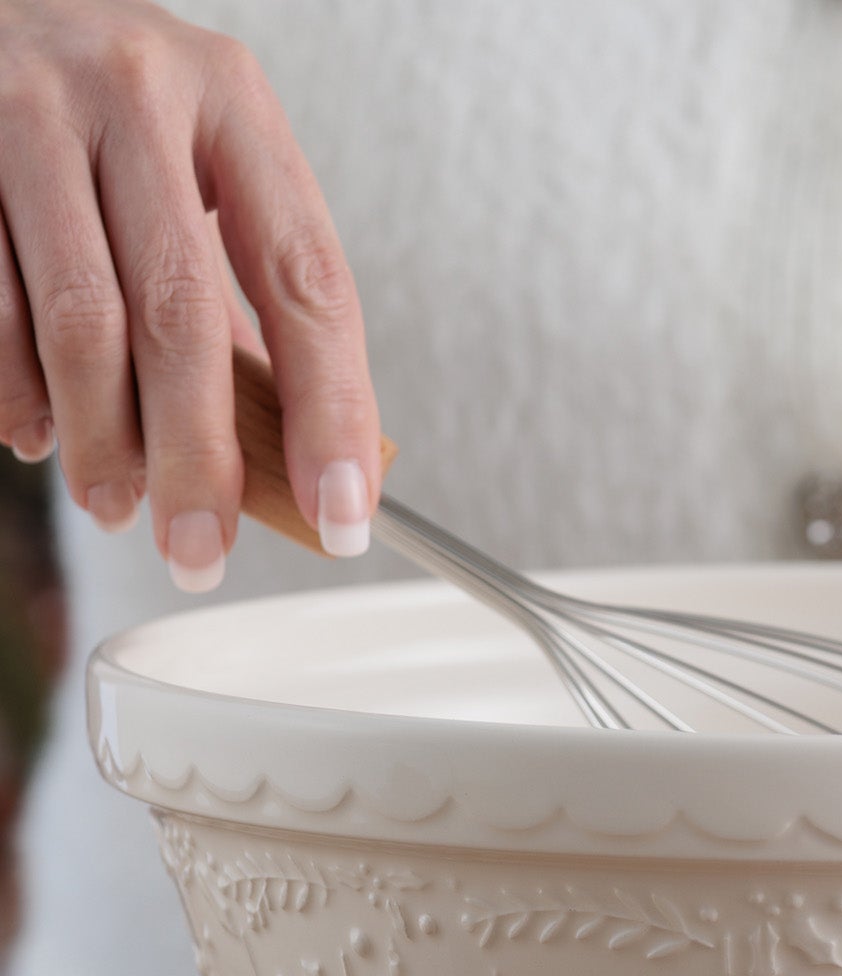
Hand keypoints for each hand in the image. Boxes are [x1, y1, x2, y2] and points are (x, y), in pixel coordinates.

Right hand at [0, 0, 378, 587]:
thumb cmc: (116, 112)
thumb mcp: (202, 169)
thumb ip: (242, 296)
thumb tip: (290, 457)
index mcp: (233, 104)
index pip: (309, 285)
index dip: (334, 414)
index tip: (344, 511)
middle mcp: (134, 92)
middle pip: (184, 317)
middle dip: (201, 461)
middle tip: (203, 551)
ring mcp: (26, 110)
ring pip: (79, 322)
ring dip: (105, 444)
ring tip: (123, 508)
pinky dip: (20, 395)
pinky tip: (41, 439)